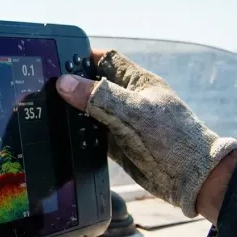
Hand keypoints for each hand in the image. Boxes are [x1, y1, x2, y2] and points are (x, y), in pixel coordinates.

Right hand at [55, 50, 236, 220]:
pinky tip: (63, 135)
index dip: (82, 58)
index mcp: (136, 82)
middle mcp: (126, 99)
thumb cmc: (171, 138)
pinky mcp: (116, 144)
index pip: (105, 60)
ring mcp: (120, 122)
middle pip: (92, 85)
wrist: (191, 179)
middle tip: (44, 88)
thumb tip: (64, 83)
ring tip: (48, 111)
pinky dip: (78, 135)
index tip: (57, 62)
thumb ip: (99, 97)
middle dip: (72, 86)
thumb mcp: (133, 113)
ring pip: (89, 111)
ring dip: (73, 112)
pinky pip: (91, 135)